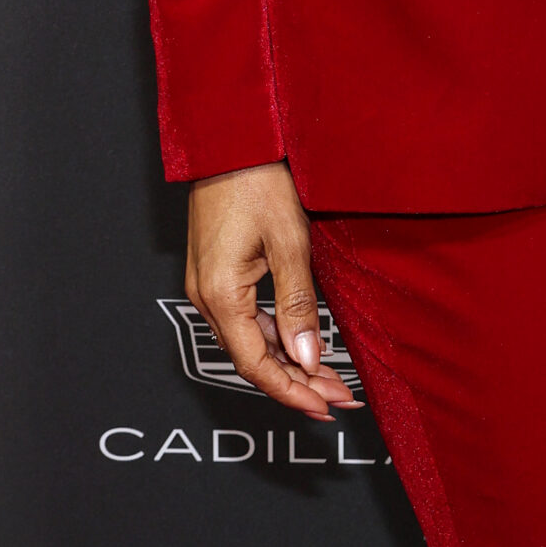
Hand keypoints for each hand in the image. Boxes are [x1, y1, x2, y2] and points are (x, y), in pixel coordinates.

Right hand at [186, 162, 356, 420]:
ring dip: (288, 362)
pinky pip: (244, 319)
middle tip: (339, 399)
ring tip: (329, 379)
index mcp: (219, 294)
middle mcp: (206, 297)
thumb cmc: (259, 181)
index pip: (256, 364)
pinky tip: (299, 345)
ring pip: (249, 341)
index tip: (326, 408)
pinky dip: (273, 337)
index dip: (292, 391)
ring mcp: (207, 285)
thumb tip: (308, 356)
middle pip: (252, 358)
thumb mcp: (288, 240)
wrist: (230, 138)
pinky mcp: (216, 272)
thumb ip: (297, 302)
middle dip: (297, 382)